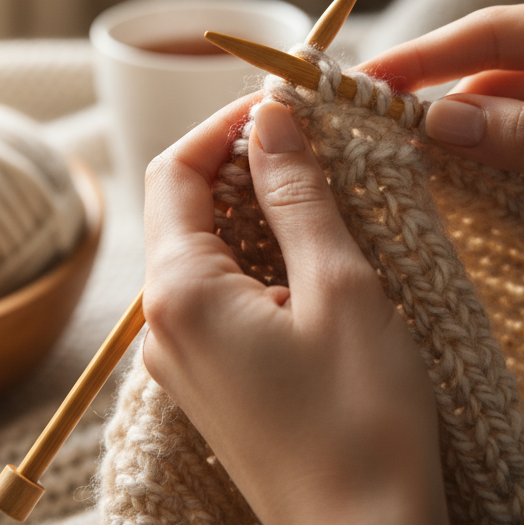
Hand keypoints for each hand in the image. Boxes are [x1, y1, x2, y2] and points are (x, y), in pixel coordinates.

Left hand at [142, 98, 450, 524]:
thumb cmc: (362, 421)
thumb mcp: (339, 288)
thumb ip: (296, 195)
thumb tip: (271, 117)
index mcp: (180, 292)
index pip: (177, 171)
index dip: (226, 125)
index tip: (283, 103)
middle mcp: (162, 326)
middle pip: (181, 210)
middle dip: (240, 165)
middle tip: (311, 144)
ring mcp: (180, 361)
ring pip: (199, 254)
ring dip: (251, 213)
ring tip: (320, 196)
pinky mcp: (208, 386)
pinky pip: (213, 299)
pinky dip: (253, 262)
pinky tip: (309, 264)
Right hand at [361, 0, 523, 318]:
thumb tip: (434, 126)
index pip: (498, 32)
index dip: (424, 58)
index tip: (364, 82)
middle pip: (499, 69)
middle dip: (445, 108)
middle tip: (379, 144)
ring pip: (516, 110)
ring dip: (478, 145)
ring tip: (421, 179)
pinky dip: (511, 167)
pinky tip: (479, 192)